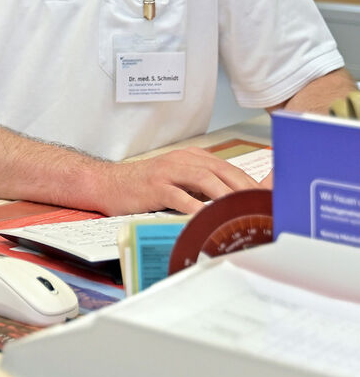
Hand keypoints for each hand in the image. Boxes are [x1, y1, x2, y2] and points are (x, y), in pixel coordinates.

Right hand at [97, 147, 260, 215]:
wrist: (107, 183)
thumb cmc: (145, 187)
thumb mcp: (178, 182)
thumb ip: (203, 187)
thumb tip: (234, 201)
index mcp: (191, 158)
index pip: (229, 169)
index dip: (251, 184)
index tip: (269, 200)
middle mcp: (182, 160)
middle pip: (223, 172)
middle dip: (247, 190)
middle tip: (265, 208)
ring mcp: (168, 172)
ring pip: (206, 180)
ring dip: (227, 196)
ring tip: (244, 211)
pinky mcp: (155, 187)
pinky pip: (180, 197)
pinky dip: (196, 208)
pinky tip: (208, 219)